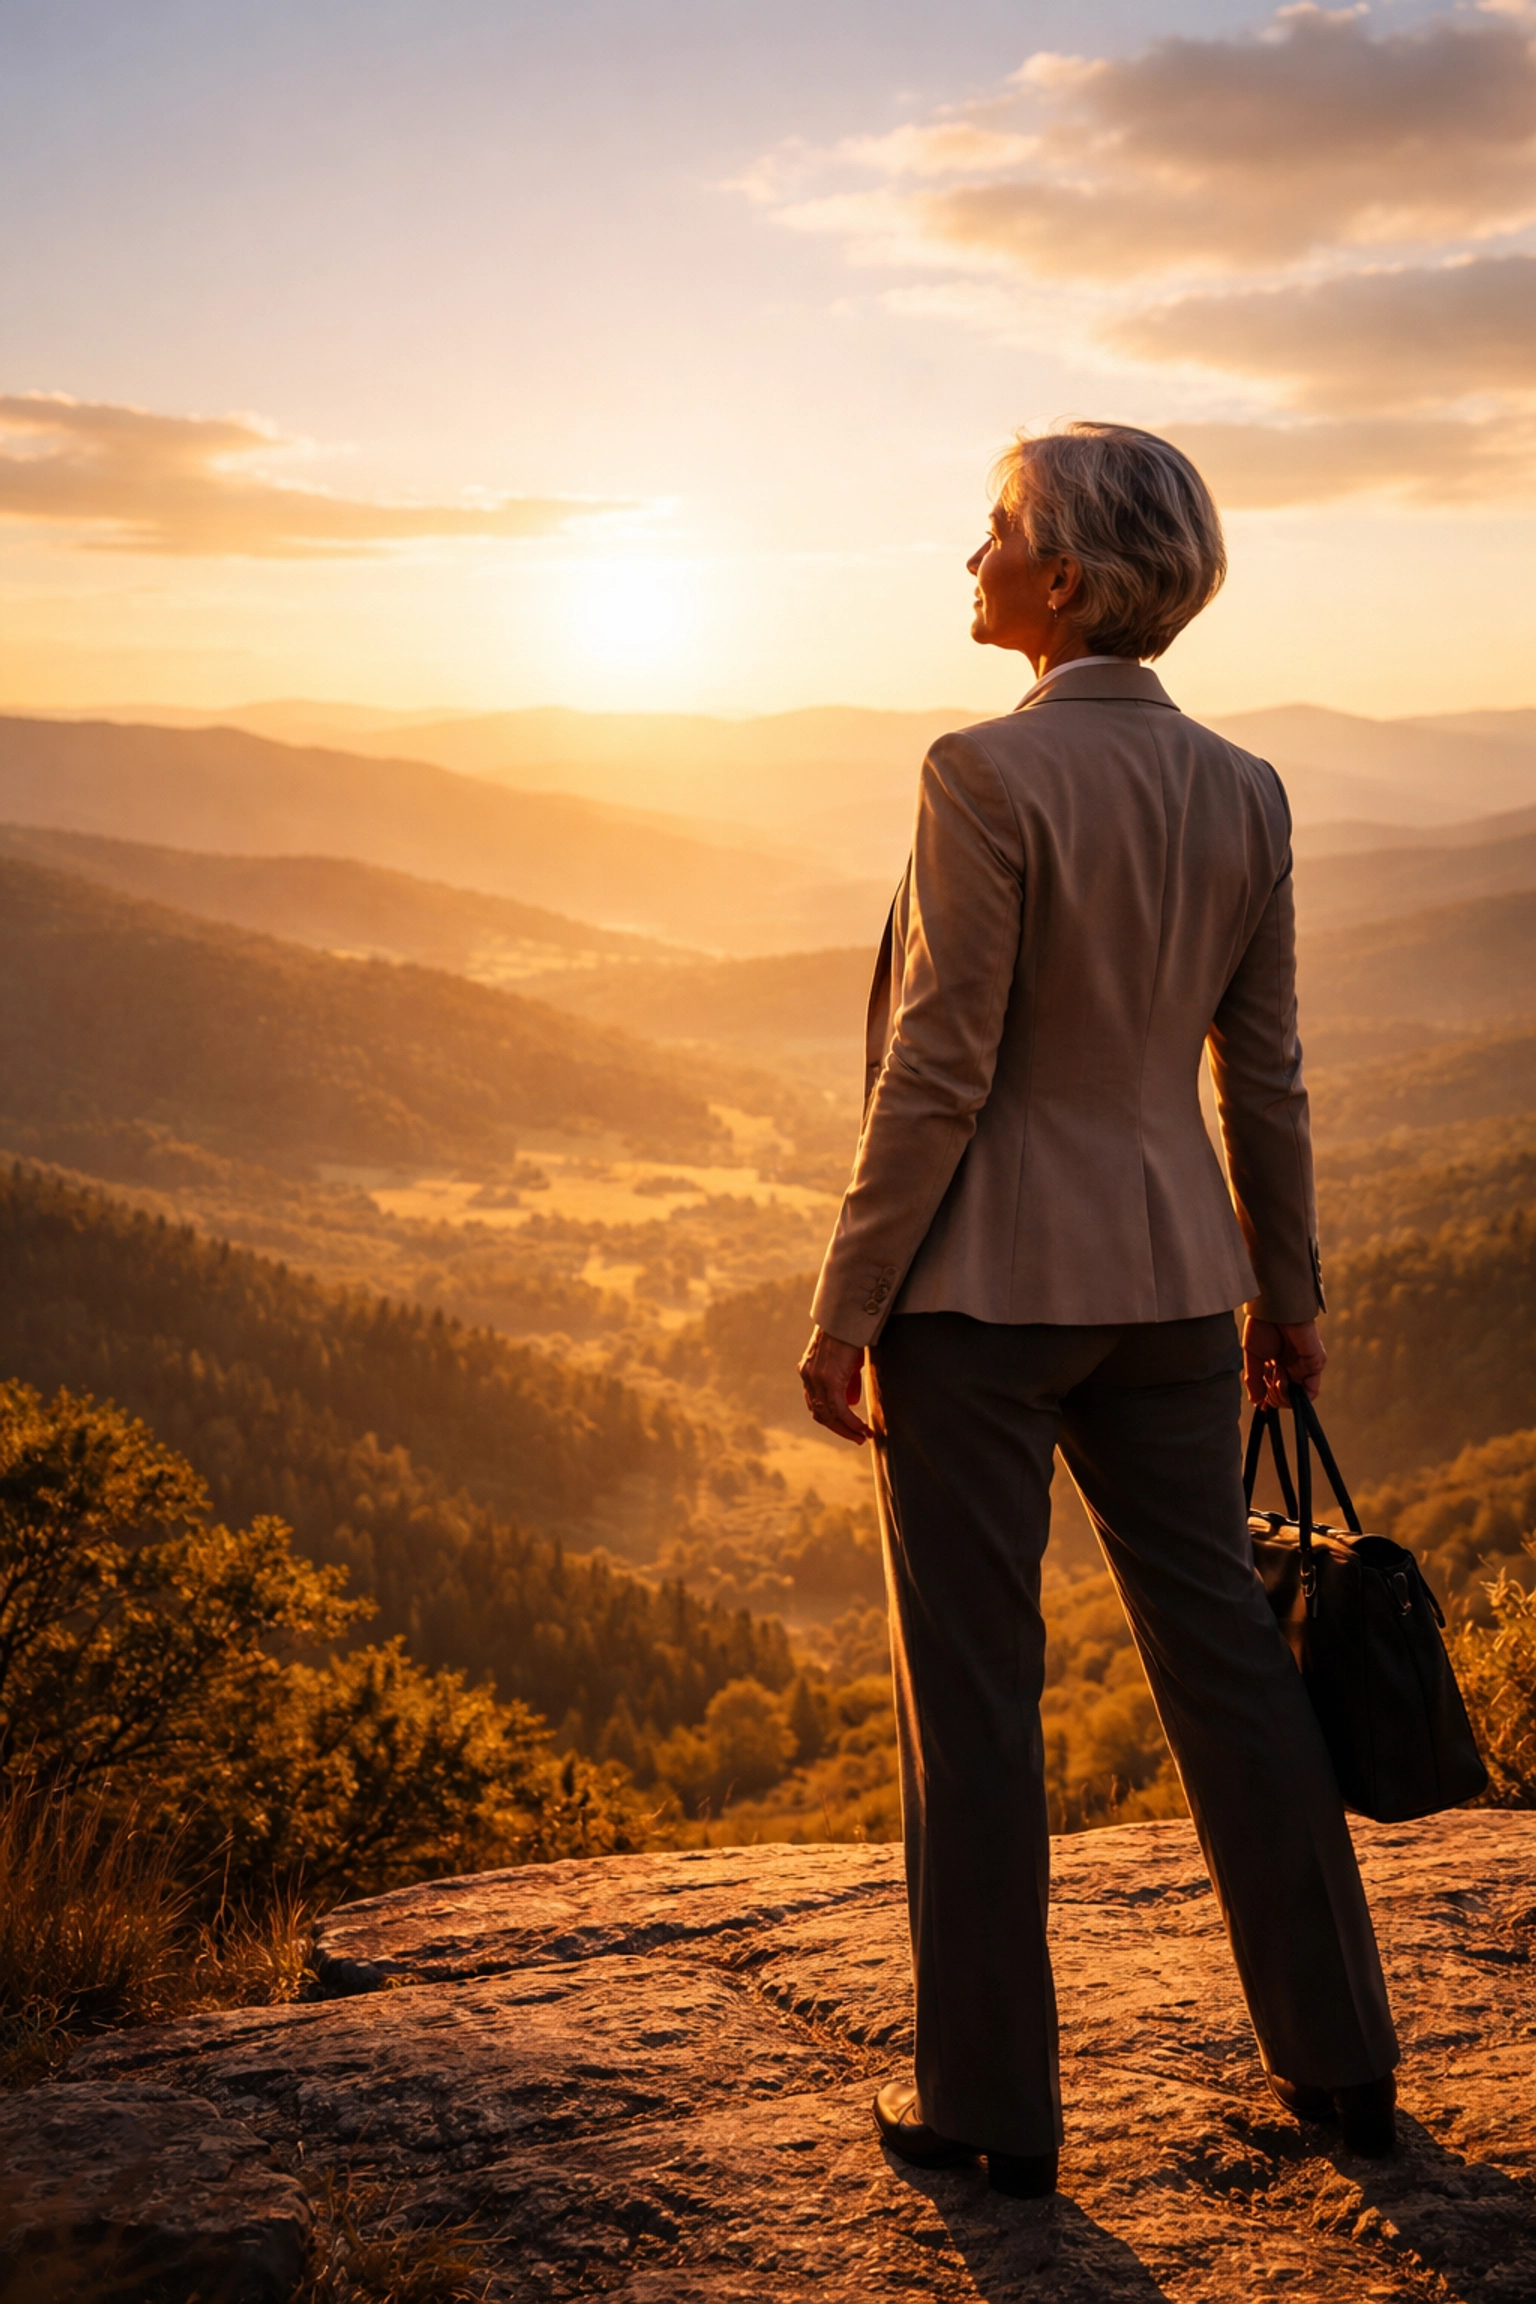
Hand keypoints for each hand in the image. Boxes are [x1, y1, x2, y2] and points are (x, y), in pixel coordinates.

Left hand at [797, 1327, 872, 1444]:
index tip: (847, 1428)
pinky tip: (863, 1428)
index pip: (815, 1403)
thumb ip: (843, 1374)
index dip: (830, 1419)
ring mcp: (817, 1379)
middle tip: (857, 1438)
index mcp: (808, 1370)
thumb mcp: (842, 1356)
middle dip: (839, 1429)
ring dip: (847, 1429)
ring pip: (829, 1415)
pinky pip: (840, 1409)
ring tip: (863, 1436)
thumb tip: (852, 1396)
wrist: (846, 1314)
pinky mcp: (830, 1380)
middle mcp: (808, 1376)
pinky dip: (851, 1423)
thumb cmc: (849, 1330)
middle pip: (820, 1413)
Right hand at [1243, 1316, 1325, 1407]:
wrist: (1272, 1308)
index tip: (1259, 1396)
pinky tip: (1280, 1373)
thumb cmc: (1262, 1326)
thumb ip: (1255, 1381)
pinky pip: (1310, 1391)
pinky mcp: (1315, 1362)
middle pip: (1289, 1398)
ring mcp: (1306, 1366)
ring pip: (1300, 1398)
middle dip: (1274, 1397)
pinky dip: (1293, 1391)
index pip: (1278, 1393)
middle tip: (1266, 1383)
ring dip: (1283, 1395)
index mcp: (1281, 1365)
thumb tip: (1257, 1402)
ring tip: (1274, 1376)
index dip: (1268, 1398)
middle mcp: (1295, 1368)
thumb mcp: (1253, 1357)